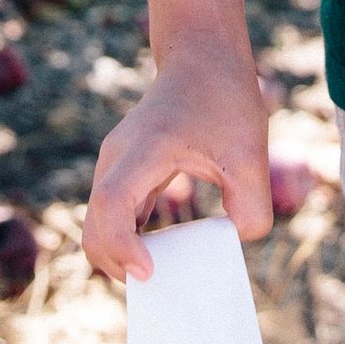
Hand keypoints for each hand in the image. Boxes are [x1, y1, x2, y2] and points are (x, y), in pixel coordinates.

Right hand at [83, 35, 272, 283]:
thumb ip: (251, 206)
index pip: (111, 206)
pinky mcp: (124, 173)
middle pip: (93, 228)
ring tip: (163, 275)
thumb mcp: (251, 152)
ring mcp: (116, 167)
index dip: (121, 246)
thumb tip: (236, 243)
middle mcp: (117, 160)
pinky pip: (114, 217)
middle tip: (160, 286)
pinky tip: (160, 254)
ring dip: (120, 257)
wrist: (203, 57)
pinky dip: (128, 242)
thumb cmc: (224, 97)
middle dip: (116, 265)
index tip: (150, 271)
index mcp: (142, 150)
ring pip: (98, 226)